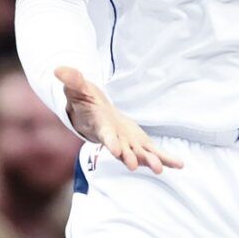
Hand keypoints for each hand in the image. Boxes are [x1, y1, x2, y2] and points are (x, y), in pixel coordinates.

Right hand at [57, 66, 183, 172]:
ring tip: (161, 169)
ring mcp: (129, 144)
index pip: (106, 136)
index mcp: (101, 128)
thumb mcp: (79, 89)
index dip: (111, 143)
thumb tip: (58, 69)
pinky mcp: (140, 143)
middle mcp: (116, 140)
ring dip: (150, 161)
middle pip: (123, 151)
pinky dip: (166, 158)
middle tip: (136, 166)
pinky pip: (154, 152)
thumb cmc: (85, 103)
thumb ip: (73, 81)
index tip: (115, 151)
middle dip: (129, 158)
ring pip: (140, 155)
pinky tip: (180, 165)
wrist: (95, 117)